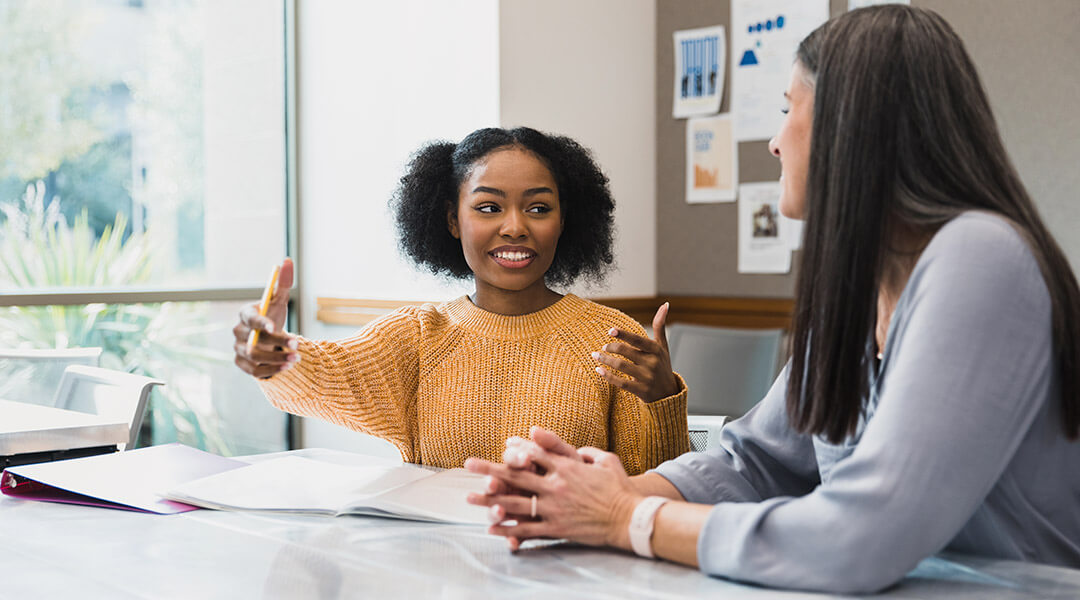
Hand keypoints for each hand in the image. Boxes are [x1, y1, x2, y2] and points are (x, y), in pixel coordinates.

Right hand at [233, 258, 299, 378]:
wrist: (271, 340)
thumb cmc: (274, 316)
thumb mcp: (279, 300)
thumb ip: (283, 283)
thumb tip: (287, 260)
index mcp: (245, 314)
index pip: (249, 318)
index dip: (260, 323)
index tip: (275, 327)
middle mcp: (238, 332)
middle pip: (253, 340)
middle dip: (276, 343)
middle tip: (297, 344)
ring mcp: (239, 350)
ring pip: (255, 357)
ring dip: (277, 359)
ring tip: (297, 358)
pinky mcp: (243, 365)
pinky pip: (255, 371)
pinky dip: (272, 370)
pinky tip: (288, 367)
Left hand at [465, 427, 640, 550]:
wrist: (629, 518)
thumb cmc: (620, 489)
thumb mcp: (607, 461)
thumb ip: (588, 452)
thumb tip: (576, 449)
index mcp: (567, 467)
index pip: (535, 455)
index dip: (517, 450)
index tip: (503, 446)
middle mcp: (556, 486)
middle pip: (517, 476)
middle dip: (490, 469)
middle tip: (469, 464)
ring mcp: (554, 508)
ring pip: (515, 503)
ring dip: (491, 500)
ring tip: (470, 498)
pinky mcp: (557, 528)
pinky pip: (528, 529)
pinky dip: (509, 529)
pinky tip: (492, 528)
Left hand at [592, 302, 678, 401]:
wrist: (668, 394)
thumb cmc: (662, 366)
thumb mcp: (663, 346)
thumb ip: (660, 326)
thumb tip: (665, 304)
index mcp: (656, 350)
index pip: (638, 340)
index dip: (624, 335)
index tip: (610, 331)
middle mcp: (652, 363)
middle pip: (626, 352)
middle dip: (611, 348)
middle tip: (603, 346)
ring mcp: (647, 378)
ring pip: (621, 366)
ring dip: (606, 360)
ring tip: (596, 355)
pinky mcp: (641, 391)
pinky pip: (621, 383)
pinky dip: (608, 376)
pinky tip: (598, 370)